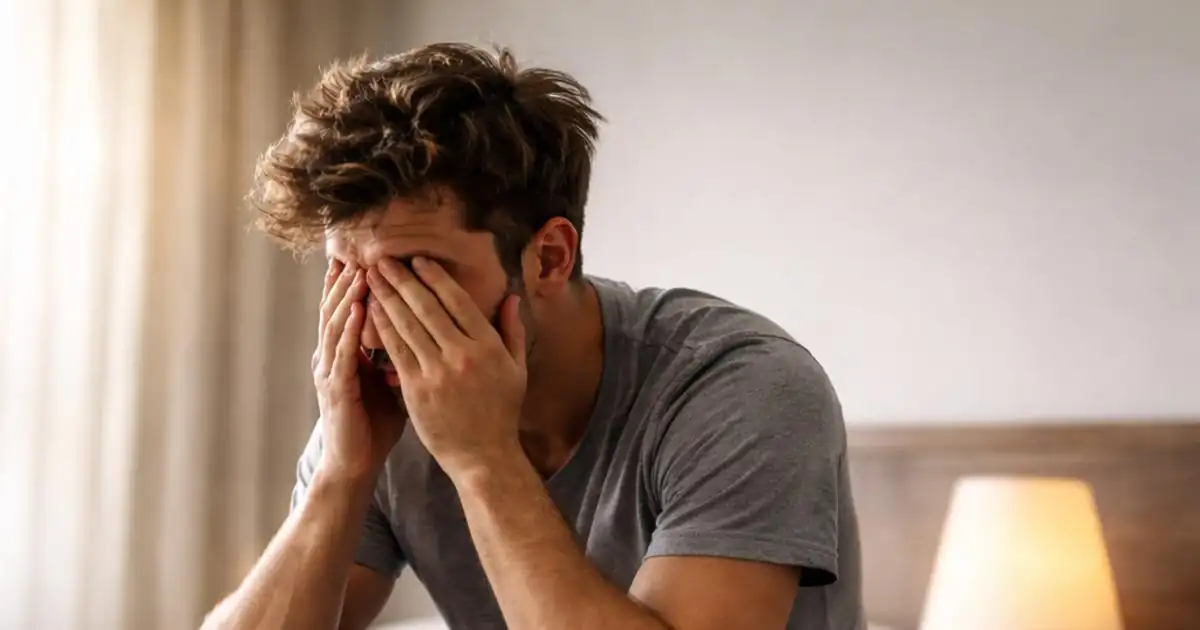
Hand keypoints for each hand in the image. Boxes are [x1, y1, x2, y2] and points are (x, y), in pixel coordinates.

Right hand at [312, 260, 405, 481]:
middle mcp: (332, 356)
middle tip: (359, 249)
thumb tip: (422, 328)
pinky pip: (342, 353)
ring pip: (336, 324)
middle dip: (348, 279)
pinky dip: (350, 329)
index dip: (355, 282)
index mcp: (345, 353)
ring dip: (348, 296)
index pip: (349, 308)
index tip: (370, 254)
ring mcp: (330, 370)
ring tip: (361, 270)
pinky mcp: (335, 388)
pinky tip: (358, 310)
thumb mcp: (389, 380)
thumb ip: (398, 352)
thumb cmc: (374, 423)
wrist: (355, 462)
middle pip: (337, 308)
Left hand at [365, 257, 526, 478]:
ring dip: (386, 298)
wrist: (483, 456)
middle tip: (383, 260)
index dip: (435, 278)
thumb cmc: (501, 412)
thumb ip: (512, 331)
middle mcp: (462, 355)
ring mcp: (437, 372)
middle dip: (402, 281)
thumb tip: (510, 297)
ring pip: (407, 326)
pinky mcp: (417, 389)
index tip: (417, 261)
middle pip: (427, 308)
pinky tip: (372, 312)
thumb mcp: (517, 369)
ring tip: (371, 278)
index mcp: (487, 346)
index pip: (457, 302)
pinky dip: (382, 328)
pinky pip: (396, 351)